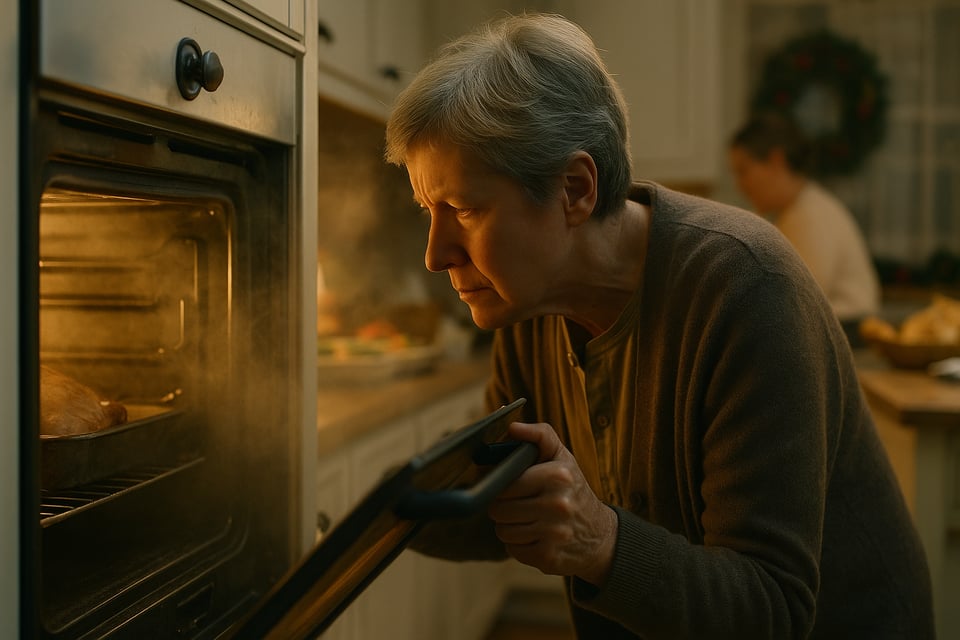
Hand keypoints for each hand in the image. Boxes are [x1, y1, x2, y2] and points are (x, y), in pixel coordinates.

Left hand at [487, 421, 617, 585]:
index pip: (505, 483)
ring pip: (503, 530)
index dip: (501, 485)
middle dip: (503, 507)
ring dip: (509, 526)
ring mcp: (553, 533)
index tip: (510, 486)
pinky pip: (513, 549)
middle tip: (518, 504)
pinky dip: (518, 544)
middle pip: (499, 508)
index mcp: (557, 475)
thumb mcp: (562, 457)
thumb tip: (512, 427)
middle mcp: (557, 504)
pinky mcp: (548, 558)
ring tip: (527, 520)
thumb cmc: (573, 489)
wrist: (600, 535)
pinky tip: (534, 537)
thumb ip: (540, 436)